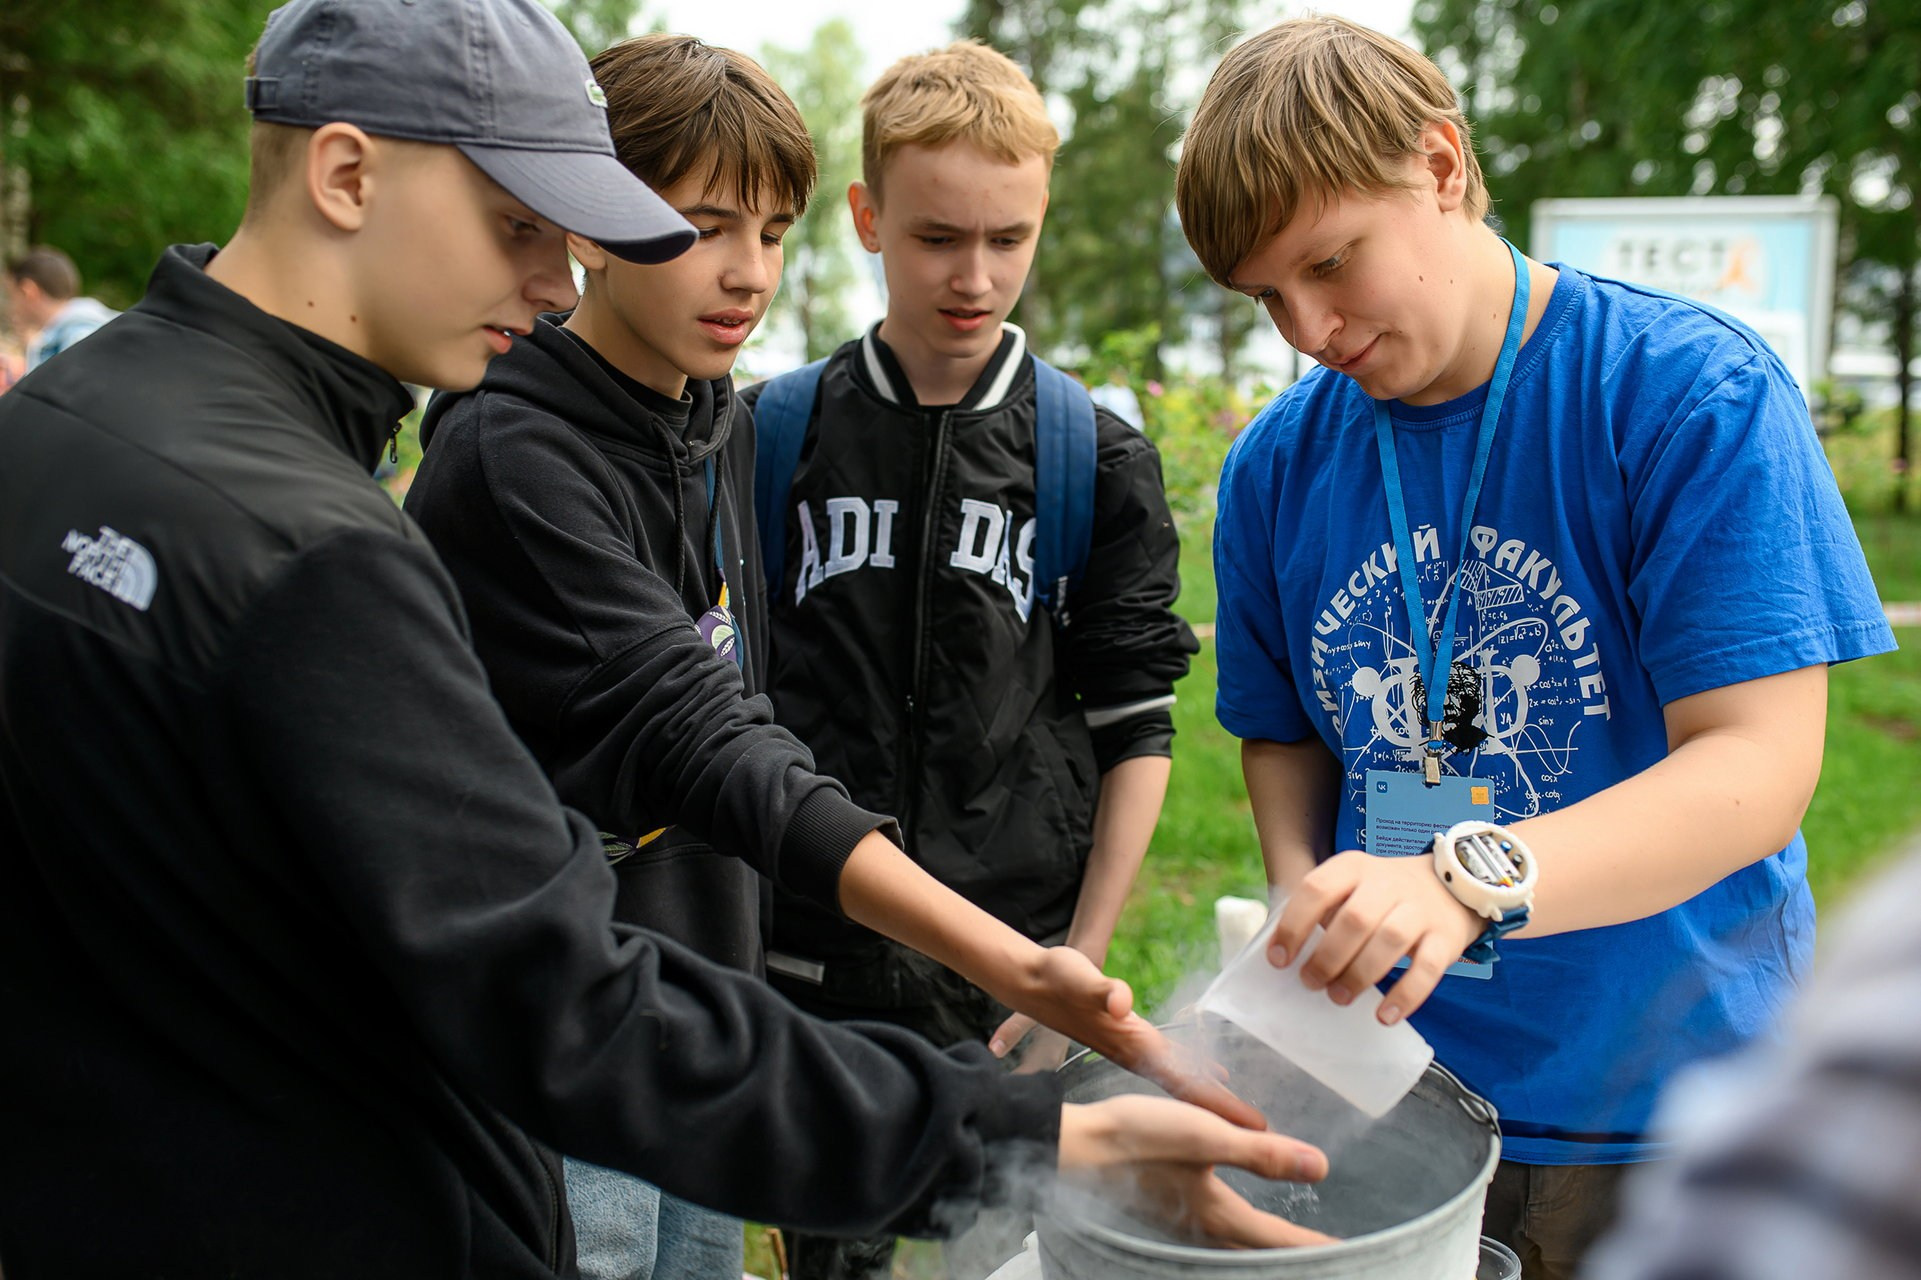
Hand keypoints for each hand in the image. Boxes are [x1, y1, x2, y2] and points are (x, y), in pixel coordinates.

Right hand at [993, 945, 1266, 1128]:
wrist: (1029, 980)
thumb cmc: (1056, 978)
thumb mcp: (1078, 978)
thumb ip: (1099, 989)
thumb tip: (1119, 1001)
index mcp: (1132, 1043)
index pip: (1183, 1080)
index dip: (1217, 1104)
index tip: (1251, 1128)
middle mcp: (1133, 1052)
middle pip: (1186, 1089)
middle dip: (1222, 1112)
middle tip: (1261, 1135)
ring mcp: (1129, 1047)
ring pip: (1179, 1079)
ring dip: (1207, 1097)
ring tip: (1238, 1115)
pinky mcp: (1126, 1037)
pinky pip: (1169, 1064)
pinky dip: (1192, 1075)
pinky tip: (1207, 1074)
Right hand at [1057, 1096, 1334, 1247]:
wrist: (1075, 1146)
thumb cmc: (1138, 1138)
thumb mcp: (1205, 1135)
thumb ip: (1262, 1154)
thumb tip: (1321, 1168)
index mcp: (1219, 1213)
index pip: (1280, 1239)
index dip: (1316, 1247)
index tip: (1347, 1253)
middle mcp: (1202, 1226)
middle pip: (1259, 1250)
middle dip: (1292, 1252)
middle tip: (1323, 1251)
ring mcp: (1179, 1220)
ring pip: (1234, 1242)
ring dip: (1263, 1243)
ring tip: (1285, 1239)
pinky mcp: (1163, 1207)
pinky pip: (1212, 1228)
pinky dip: (1236, 1229)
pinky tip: (1230, 1214)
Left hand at [1265, 850, 1482, 1023]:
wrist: (1449, 885)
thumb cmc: (1382, 895)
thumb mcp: (1350, 886)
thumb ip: (1320, 912)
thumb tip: (1282, 954)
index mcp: (1353, 867)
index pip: (1317, 888)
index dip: (1294, 925)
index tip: (1279, 960)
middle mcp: (1388, 883)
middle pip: (1355, 919)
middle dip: (1327, 957)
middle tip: (1311, 982)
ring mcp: (1420, 909)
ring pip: (1390, 941)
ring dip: (1359, 975)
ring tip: (1339, 997)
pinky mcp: (1446, 937)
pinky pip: (1428, 969)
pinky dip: (1405, 995)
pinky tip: (1385, 1015)